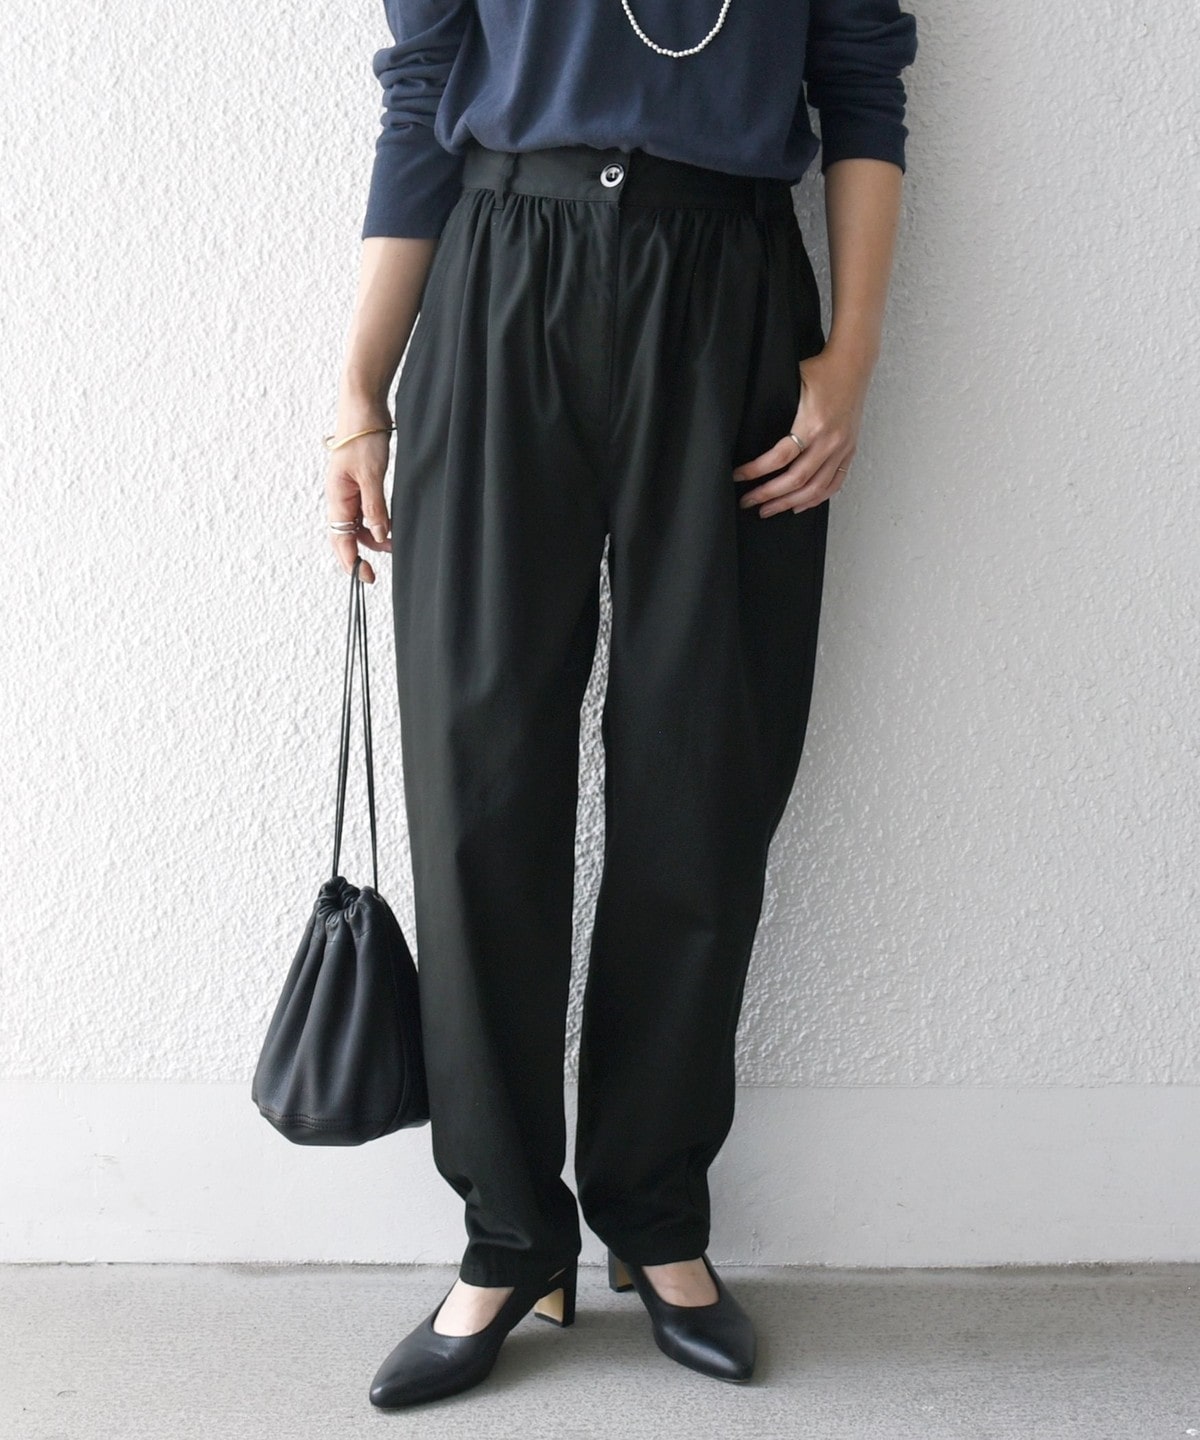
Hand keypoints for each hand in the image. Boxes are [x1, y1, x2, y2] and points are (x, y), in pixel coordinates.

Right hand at [324, 413, 393, 581]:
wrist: (363, 407)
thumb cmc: (362, 436)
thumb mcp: (371, 475)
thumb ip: (374, 507)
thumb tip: (376, 536)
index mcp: (337, 497)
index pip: (340, 539)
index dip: (351, 561)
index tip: (366, 577)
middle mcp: (339, 497)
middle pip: (345, 536)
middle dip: (360, 554)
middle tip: (378, 569)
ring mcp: (348, 491)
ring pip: (356, 525)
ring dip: (371, 537)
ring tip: (392, 542)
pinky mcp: (359, 483)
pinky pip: (363, 511)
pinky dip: (374, 521)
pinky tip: (387, 525)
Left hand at [732, 345, 873, 515]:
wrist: (853, 362)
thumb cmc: (819, 369)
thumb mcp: (791, 382)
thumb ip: (773, 407)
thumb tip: (744, 428)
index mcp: (812, 423)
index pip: (779, 458)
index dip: (756, 471)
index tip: (738, 476)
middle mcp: (829, 440)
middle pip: (796, 480)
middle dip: (768, 495)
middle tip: (747, 502)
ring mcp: (842, 448)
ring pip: (815, 488)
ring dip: (789, 503)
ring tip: (768, 510)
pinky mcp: (849, 450)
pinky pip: (834, 483)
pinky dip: (816, 499)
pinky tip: (799, 506)